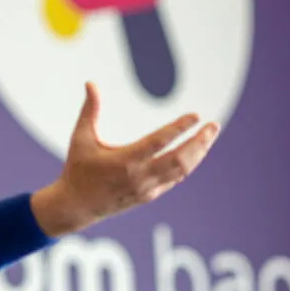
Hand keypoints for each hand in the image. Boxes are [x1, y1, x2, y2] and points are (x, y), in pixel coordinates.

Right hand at [31, 82, 219, 236]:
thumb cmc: (77, 169)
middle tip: (213, 126)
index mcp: (124, 160)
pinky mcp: (148, 196)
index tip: (195, 116)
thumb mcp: (80, 138)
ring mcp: (146, 189)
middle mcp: (139, 176)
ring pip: (181, 171)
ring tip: (209, 137)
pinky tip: (194, 152)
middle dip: (199, 142)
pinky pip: (174, 179)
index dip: (179, 128)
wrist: (76, 207)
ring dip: (198, 153)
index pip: (159, 142)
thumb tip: (90, 83)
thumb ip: (89, 110)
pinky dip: (186, 165)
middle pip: (180, 160)